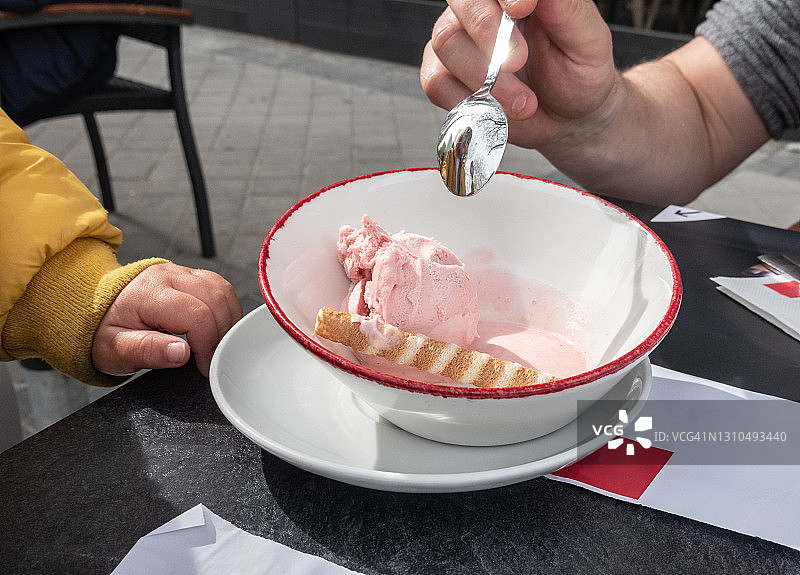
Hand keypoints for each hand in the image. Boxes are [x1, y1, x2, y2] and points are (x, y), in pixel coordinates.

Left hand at [92, 263, 242, 377]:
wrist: (96, 308)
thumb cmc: (104, 331)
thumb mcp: (114, 350)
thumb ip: (146, 351)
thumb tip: (181, 353)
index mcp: (148, 293)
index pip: (197, 315)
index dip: (208, 345)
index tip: (204, 367)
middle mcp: (167, 276)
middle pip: (216, 301)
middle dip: (221, 335)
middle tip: (212, 359)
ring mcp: (181, 272)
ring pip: (223, 291)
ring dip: (228, 321)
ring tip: (216, 345)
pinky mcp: (191, 275)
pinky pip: (221, 288)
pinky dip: (227, 310)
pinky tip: (218, 328)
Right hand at [420, 0, 617, 148]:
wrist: (568, 119)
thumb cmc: (577, 74)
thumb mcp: (587, 40)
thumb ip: (564, 9)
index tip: (523, 9)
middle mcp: (482, 11)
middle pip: (461, 2)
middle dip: (488, 33)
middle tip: (519, 62)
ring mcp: (459, 42)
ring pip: (446, 44)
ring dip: (484, 79)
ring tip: (522, 102)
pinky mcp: (443, 76)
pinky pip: (436, 81)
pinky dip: (465, 100)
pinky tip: (493, 110)